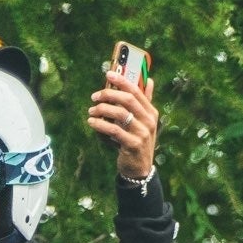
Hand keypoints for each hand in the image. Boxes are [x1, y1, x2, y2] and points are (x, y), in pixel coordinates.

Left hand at [87, 64, 160, 181]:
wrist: (139, 168)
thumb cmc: (137, 140)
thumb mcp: (144, 121)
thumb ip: (144, 102)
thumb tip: (149, 79)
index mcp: (151, 112)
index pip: (137, 91)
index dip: (122, 81)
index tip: (108, 74)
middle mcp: (149, 121)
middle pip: (128, 100)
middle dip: (109, 94)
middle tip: (94, 96)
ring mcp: (142, 133)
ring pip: (120, 114)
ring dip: (102, 110)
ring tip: (91, 111)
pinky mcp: (133, 145)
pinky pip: (114, 130)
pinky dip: (100, 125)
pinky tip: (92, 123)